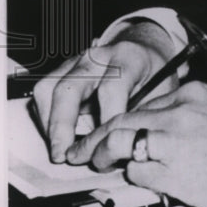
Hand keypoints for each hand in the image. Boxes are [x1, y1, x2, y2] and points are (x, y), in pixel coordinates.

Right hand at [32, 21, 176, 162]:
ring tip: (58, 149)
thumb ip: (145, 116)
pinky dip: (45, 117)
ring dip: (48, 123)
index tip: (106, 144)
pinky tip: (57, 136)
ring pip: (48, 88)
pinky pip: (43, 92)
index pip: (111, 88)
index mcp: (128, 58)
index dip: (107, 119)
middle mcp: (98, 56)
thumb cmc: (154, 75)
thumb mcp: (163, 92)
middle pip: (70, 87)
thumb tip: (128, 149)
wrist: (144, 51)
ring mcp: (77, 61)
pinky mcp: (63, 70)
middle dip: (62, 125)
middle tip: (63, 154)